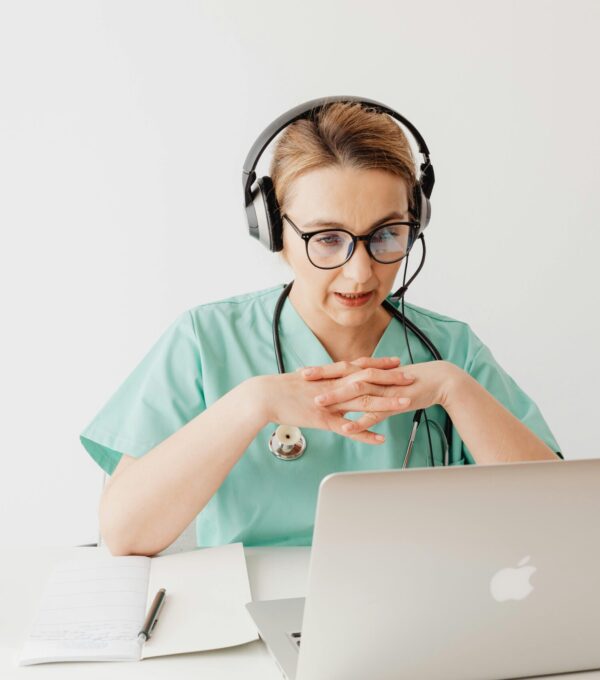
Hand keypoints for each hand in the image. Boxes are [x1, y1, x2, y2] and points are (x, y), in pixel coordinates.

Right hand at [254, 356, 409, 444]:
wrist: (265, 395)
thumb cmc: (282, 388)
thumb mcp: (306, 380)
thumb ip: (322, 381)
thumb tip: (329, 380)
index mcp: (331, 376)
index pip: (361, 367)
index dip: (380, 365)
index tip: (396, 363)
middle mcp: (335, 386)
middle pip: (369, 380)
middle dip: (392, 380)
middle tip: (411, 378)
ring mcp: (331, 403)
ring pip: (364, 402)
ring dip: (387, 403)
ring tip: (406, 403)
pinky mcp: (324, 419)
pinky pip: (349, 428)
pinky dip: (365, 433)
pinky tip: (380, 438)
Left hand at [302, 359, 461, 435]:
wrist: (438, 381)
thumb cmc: (410, 381)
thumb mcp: (384, 382)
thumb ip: (367, 386)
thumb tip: (351, 388)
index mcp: (370, 371)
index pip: (341, 368)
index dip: (322, 370)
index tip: (303, 371)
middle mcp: (374, 377)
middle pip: (344, 374)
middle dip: (322, 376)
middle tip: (302, 377)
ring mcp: (383, 390)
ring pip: (356, 392)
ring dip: (337, 396)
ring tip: (318, 402)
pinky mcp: (394, 403)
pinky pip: (374, 414)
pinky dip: (360, 421)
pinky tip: (346, 428)